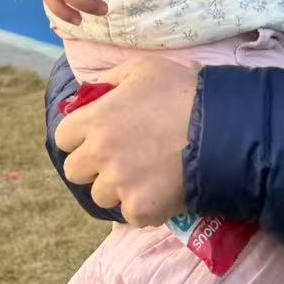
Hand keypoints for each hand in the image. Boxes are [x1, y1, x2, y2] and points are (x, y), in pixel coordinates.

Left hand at [54, 55, 194, 225]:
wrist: (221, 126)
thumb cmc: (181, 90)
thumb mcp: (142, 68)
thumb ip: (110, 79)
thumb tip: (89, 88)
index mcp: (95, 119)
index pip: (63, 138)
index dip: (79, 137)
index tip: (96, 136)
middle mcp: (100, 153)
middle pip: (74, 171)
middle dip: (92, 165)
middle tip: (118, 158)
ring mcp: (120, 184)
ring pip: (100, 195)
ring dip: (117, 188)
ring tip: (145, 174)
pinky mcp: (141, 208)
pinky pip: (131, 215)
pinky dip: (144, 207)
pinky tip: (161, 190)